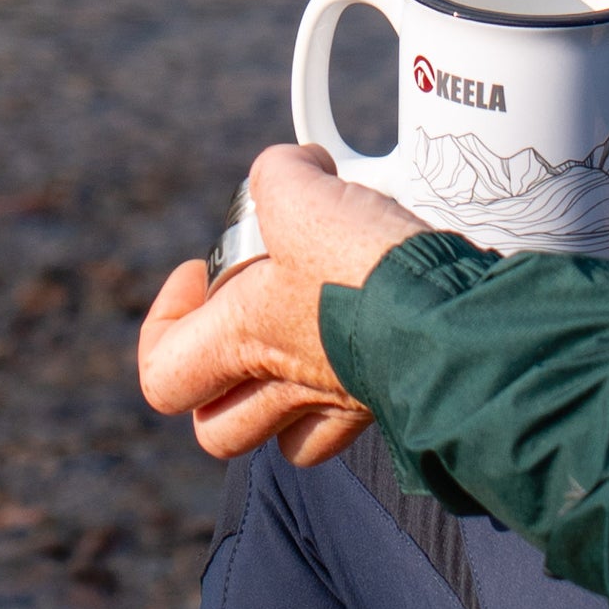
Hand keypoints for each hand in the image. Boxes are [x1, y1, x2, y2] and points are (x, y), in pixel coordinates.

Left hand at [138, 144, 429, 465]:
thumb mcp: (300, 193)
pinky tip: (362, 342)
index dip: (165, 324)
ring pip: (286, 441)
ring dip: (279, 404)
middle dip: (215, 390)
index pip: (160, 372)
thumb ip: (282, 174)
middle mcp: (283, 386)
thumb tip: (298, 168)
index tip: (200, 275)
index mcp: (243, 341)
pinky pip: (352, 421)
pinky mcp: (387, 399)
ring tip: (297, 345)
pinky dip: (345, 394)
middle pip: (216, 432)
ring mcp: (335, 402)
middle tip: (241, 328)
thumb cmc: (364, 272)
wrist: (448, 318)